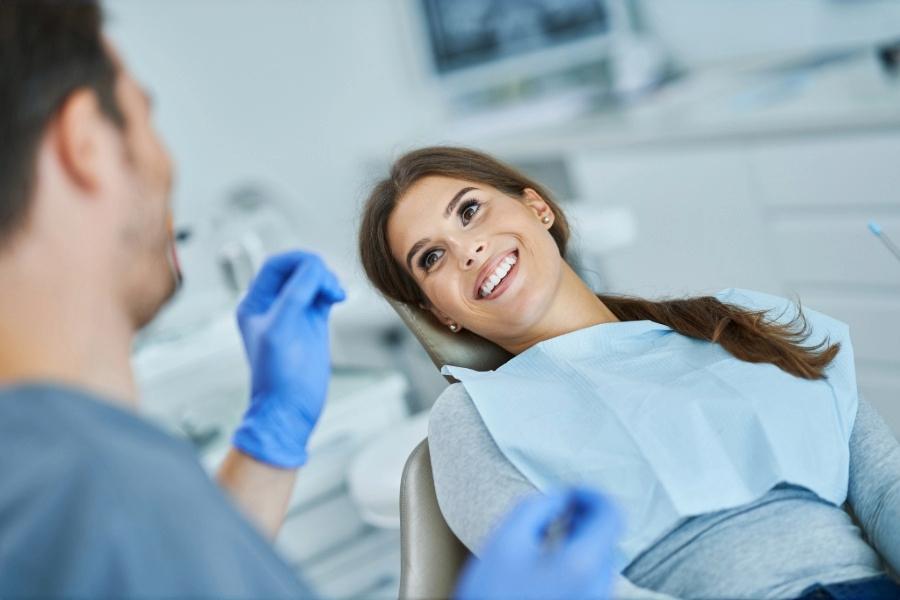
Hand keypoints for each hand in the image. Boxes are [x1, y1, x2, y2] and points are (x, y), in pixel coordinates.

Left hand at [232, 251, 344, 467]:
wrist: (290, 409)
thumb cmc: (276, 377)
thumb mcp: (280, 330)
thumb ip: (295, 294)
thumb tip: (314, 267)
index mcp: (254, 303)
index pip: (276, 265)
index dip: (298, 260)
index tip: (318, 268)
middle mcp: (273, 305)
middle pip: (296, 269)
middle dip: (315, 270)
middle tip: (329, 286)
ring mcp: (294, 313)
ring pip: (312, 280)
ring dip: (326, 280)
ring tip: (335, 294)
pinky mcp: (313, 323)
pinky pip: (322, 295)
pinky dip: (332, 290)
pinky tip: (338, 298)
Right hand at [454, 488, 620, 599]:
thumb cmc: (492, 591)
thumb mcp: (507, 537)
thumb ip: (537, 506)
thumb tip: (561, 497)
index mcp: (581, 563)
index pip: (612, 514)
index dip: (593, 493)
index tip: (571, 490)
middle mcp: (596, 584)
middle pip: (608, 534)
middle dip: (586, 512)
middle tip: (560, 504)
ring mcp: (594, 599)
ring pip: (602, 553)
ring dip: (583, 533)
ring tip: (555, 528)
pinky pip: (594, 572)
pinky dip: (581, 553)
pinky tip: (555, 551)